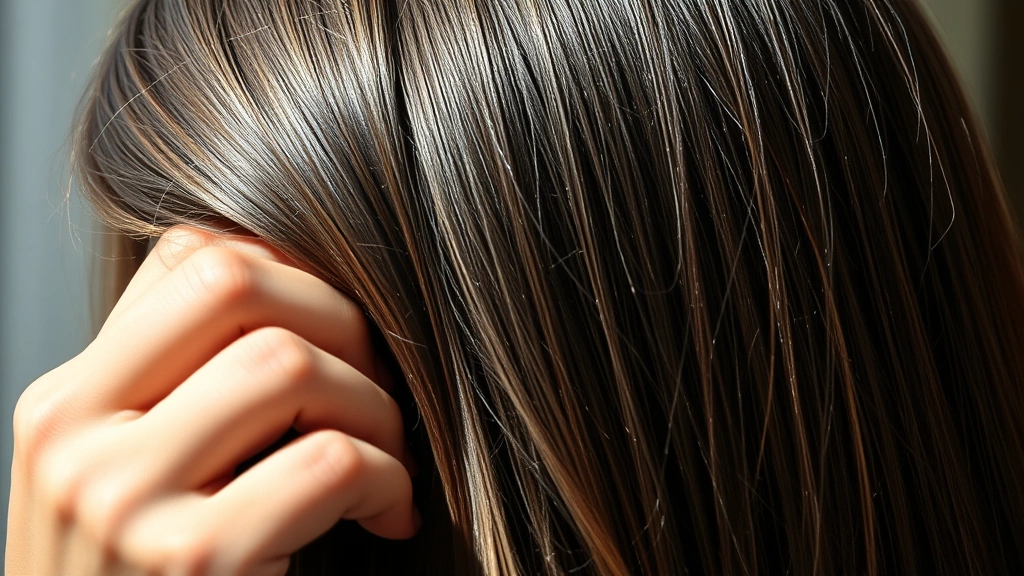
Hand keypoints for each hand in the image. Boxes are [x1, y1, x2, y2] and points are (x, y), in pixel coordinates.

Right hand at [5, 226, 417, 574]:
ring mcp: (120, 500)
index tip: (340, 329)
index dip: (292, 273)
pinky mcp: (190, 563)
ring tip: (387, 457)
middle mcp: (74, 437)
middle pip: (235, 283)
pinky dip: (387, 479)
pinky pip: (330, 462)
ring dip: (375, 407)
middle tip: (376, 386)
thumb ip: (186, 391)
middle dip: (340, 320)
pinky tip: (386, 513)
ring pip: (288, 365)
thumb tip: (300, 290)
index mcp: (67, 402)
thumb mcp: (134, 476)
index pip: (187, 256)